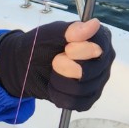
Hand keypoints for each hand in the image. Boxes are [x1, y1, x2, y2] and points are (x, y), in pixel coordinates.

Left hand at [0, 18, 114, 110]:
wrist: (26, 65)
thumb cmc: (41, 45)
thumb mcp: (51, 33)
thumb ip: (71, 30)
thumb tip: (94, 24)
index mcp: (99, 40)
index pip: (101, 48)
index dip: (82, 51)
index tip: (66, 48)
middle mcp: (103, 61)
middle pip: (92, 72)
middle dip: (66, 67)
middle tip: (55, 60)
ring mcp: (97, 81)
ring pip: (83, 90)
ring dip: (59, 81)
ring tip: (53, 72)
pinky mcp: (88, 98)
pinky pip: (76, 103)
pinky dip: (59, 95)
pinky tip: (55, 84)